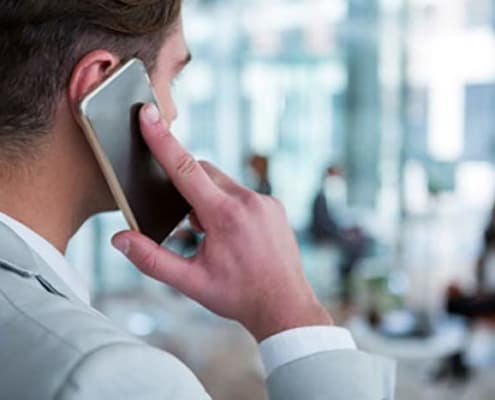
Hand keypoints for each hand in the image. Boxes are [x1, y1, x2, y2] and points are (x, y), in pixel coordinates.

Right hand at [112, 103, 332, 341]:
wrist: (285, 306)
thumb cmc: (238, 295)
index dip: (163, 140)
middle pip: (204, 172)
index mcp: (225, 216)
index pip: (185, 169)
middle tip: (188, 221)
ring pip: (223, 183)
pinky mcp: (275, 206)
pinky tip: (231, 233)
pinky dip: (227, 203)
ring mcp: (266, 202)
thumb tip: (120, 239)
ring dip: (208, 199)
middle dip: (186, 186)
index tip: (148, 114)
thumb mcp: (190, 282)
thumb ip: (151, 259)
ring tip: (212, 235)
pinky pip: (242, 193)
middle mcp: (249, 201)